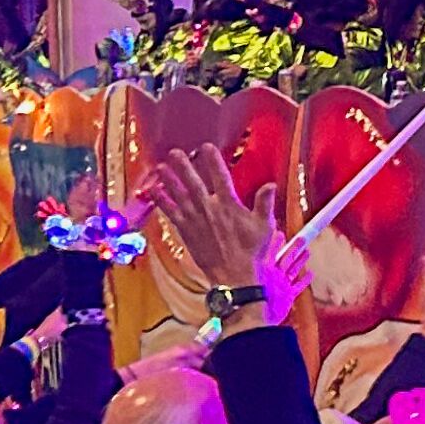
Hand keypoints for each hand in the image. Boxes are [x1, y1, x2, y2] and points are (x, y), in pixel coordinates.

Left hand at [150, 148, 270, 289]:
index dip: (212, 160)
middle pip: (193, 182)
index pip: (220, 176)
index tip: (206, 147)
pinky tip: (155, 192)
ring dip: (169, 180)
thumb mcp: (265, 226)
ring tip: (160, 167)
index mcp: (229, 204)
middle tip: (175, 152)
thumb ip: (264, 203)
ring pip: (179, 195)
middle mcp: (209, 209)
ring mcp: (195, 220)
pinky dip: (162, 202)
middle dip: (183, 166)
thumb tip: (270, 185)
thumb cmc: (252, 252)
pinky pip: (171, 214)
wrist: (235, 276)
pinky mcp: (186, 232)